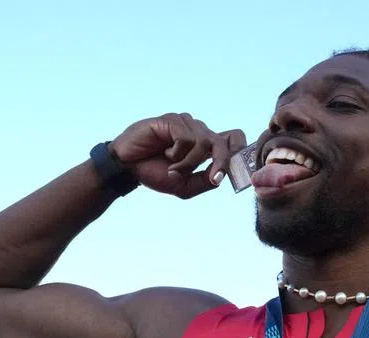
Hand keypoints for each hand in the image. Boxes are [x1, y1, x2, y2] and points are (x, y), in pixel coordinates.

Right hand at [110, 114, 246, 198]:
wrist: (127, 168)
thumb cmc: (155, 173)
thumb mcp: (184, 186)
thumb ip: (204, 182)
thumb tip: (220, 177)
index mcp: (205, 146)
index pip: (234, 138)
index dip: (241, 149)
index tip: (240, 167)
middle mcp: (198, 132)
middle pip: (224, 142)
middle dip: (221, 163)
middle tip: (213, 179)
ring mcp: (186, 124)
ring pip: (204, 143)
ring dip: (189, 163)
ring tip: (172, 169)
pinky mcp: (172, 120)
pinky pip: (187, 138)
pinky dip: (178, 153)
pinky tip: (166, 154)